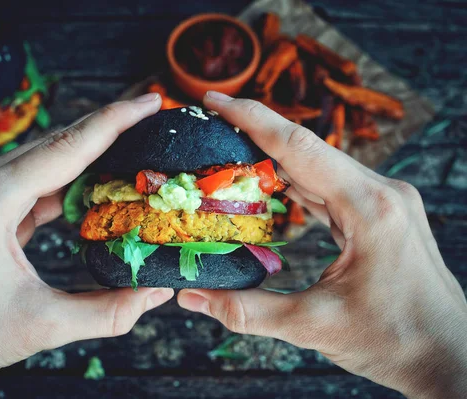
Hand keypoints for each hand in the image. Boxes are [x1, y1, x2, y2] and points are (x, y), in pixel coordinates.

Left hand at [0, 93, 173, 397]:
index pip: (66, 149)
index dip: (114, 121)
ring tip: (130, 145)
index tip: (150, 101)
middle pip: (54, 143)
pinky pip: (28, 180)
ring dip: (86, 153)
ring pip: (41, 159)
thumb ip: (109, 311)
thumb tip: (159, 293)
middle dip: (106, 128)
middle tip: (150, 115)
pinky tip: (92, 181)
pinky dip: (63, 179)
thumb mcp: (44, 325)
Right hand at [178, 92, 466, 398]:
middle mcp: (381, 192)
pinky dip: (296, 181)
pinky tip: (270, 182)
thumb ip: (247, 311)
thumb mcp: (314, 326)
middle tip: (210, 124)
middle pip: (306, 149)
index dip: (250, 118)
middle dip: (255, 133)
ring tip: (230, 150)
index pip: (298, 147)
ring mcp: (384, 201)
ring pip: (318, 166)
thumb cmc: (394, 341)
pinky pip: (330, 186)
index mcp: (369, 208)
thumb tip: (190, 296)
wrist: (450, 356)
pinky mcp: (381, 214)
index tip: (213, 99)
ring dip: (275, 158)